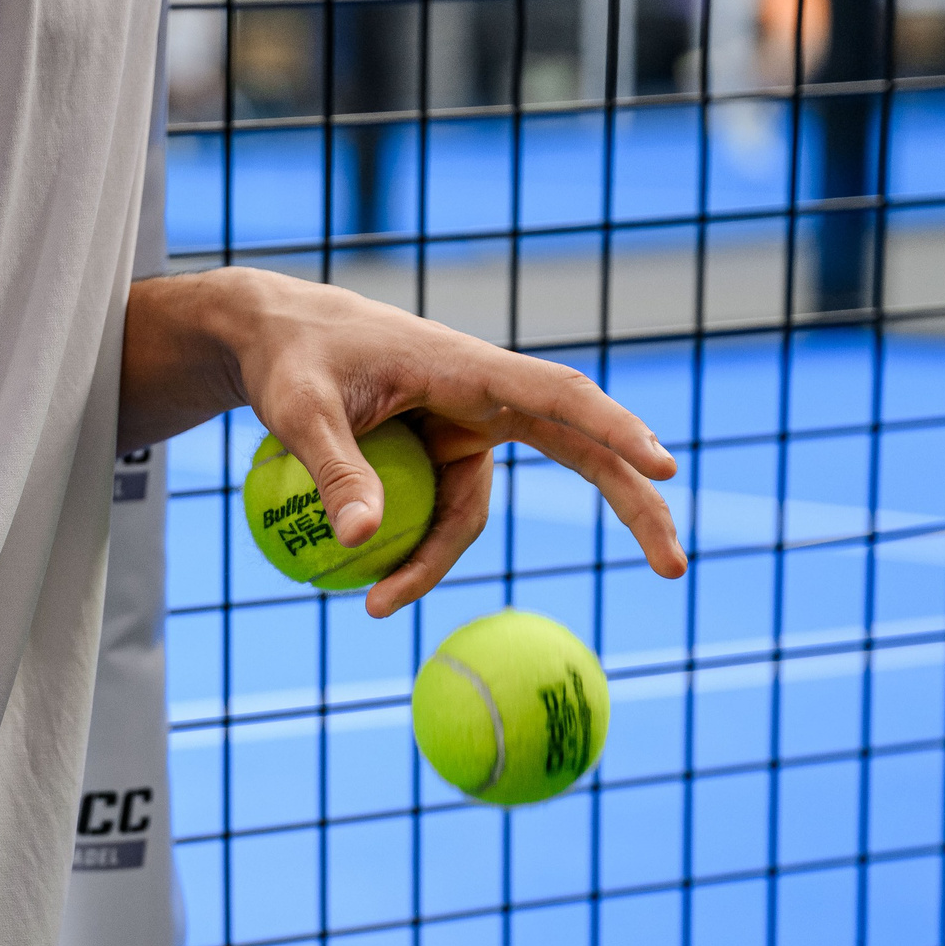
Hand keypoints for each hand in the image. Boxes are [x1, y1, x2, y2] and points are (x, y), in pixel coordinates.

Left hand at [121, 268, 686, 617]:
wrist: (269, 339)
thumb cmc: (286, 359)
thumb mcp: (298, 413)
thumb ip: (335, 471)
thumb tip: (363, 545)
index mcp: (468, 368)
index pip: (561, 398)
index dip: (617, 429)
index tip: (662, 465)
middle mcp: (484, 396)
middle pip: (581, 450)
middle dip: (630, 504)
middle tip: (675, 567)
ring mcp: (467, 428)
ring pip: (479, 511)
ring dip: (438, 564)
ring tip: (372, 606)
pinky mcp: (441, 454)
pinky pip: (443, 516)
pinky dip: (416, 555)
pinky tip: (376, 588)